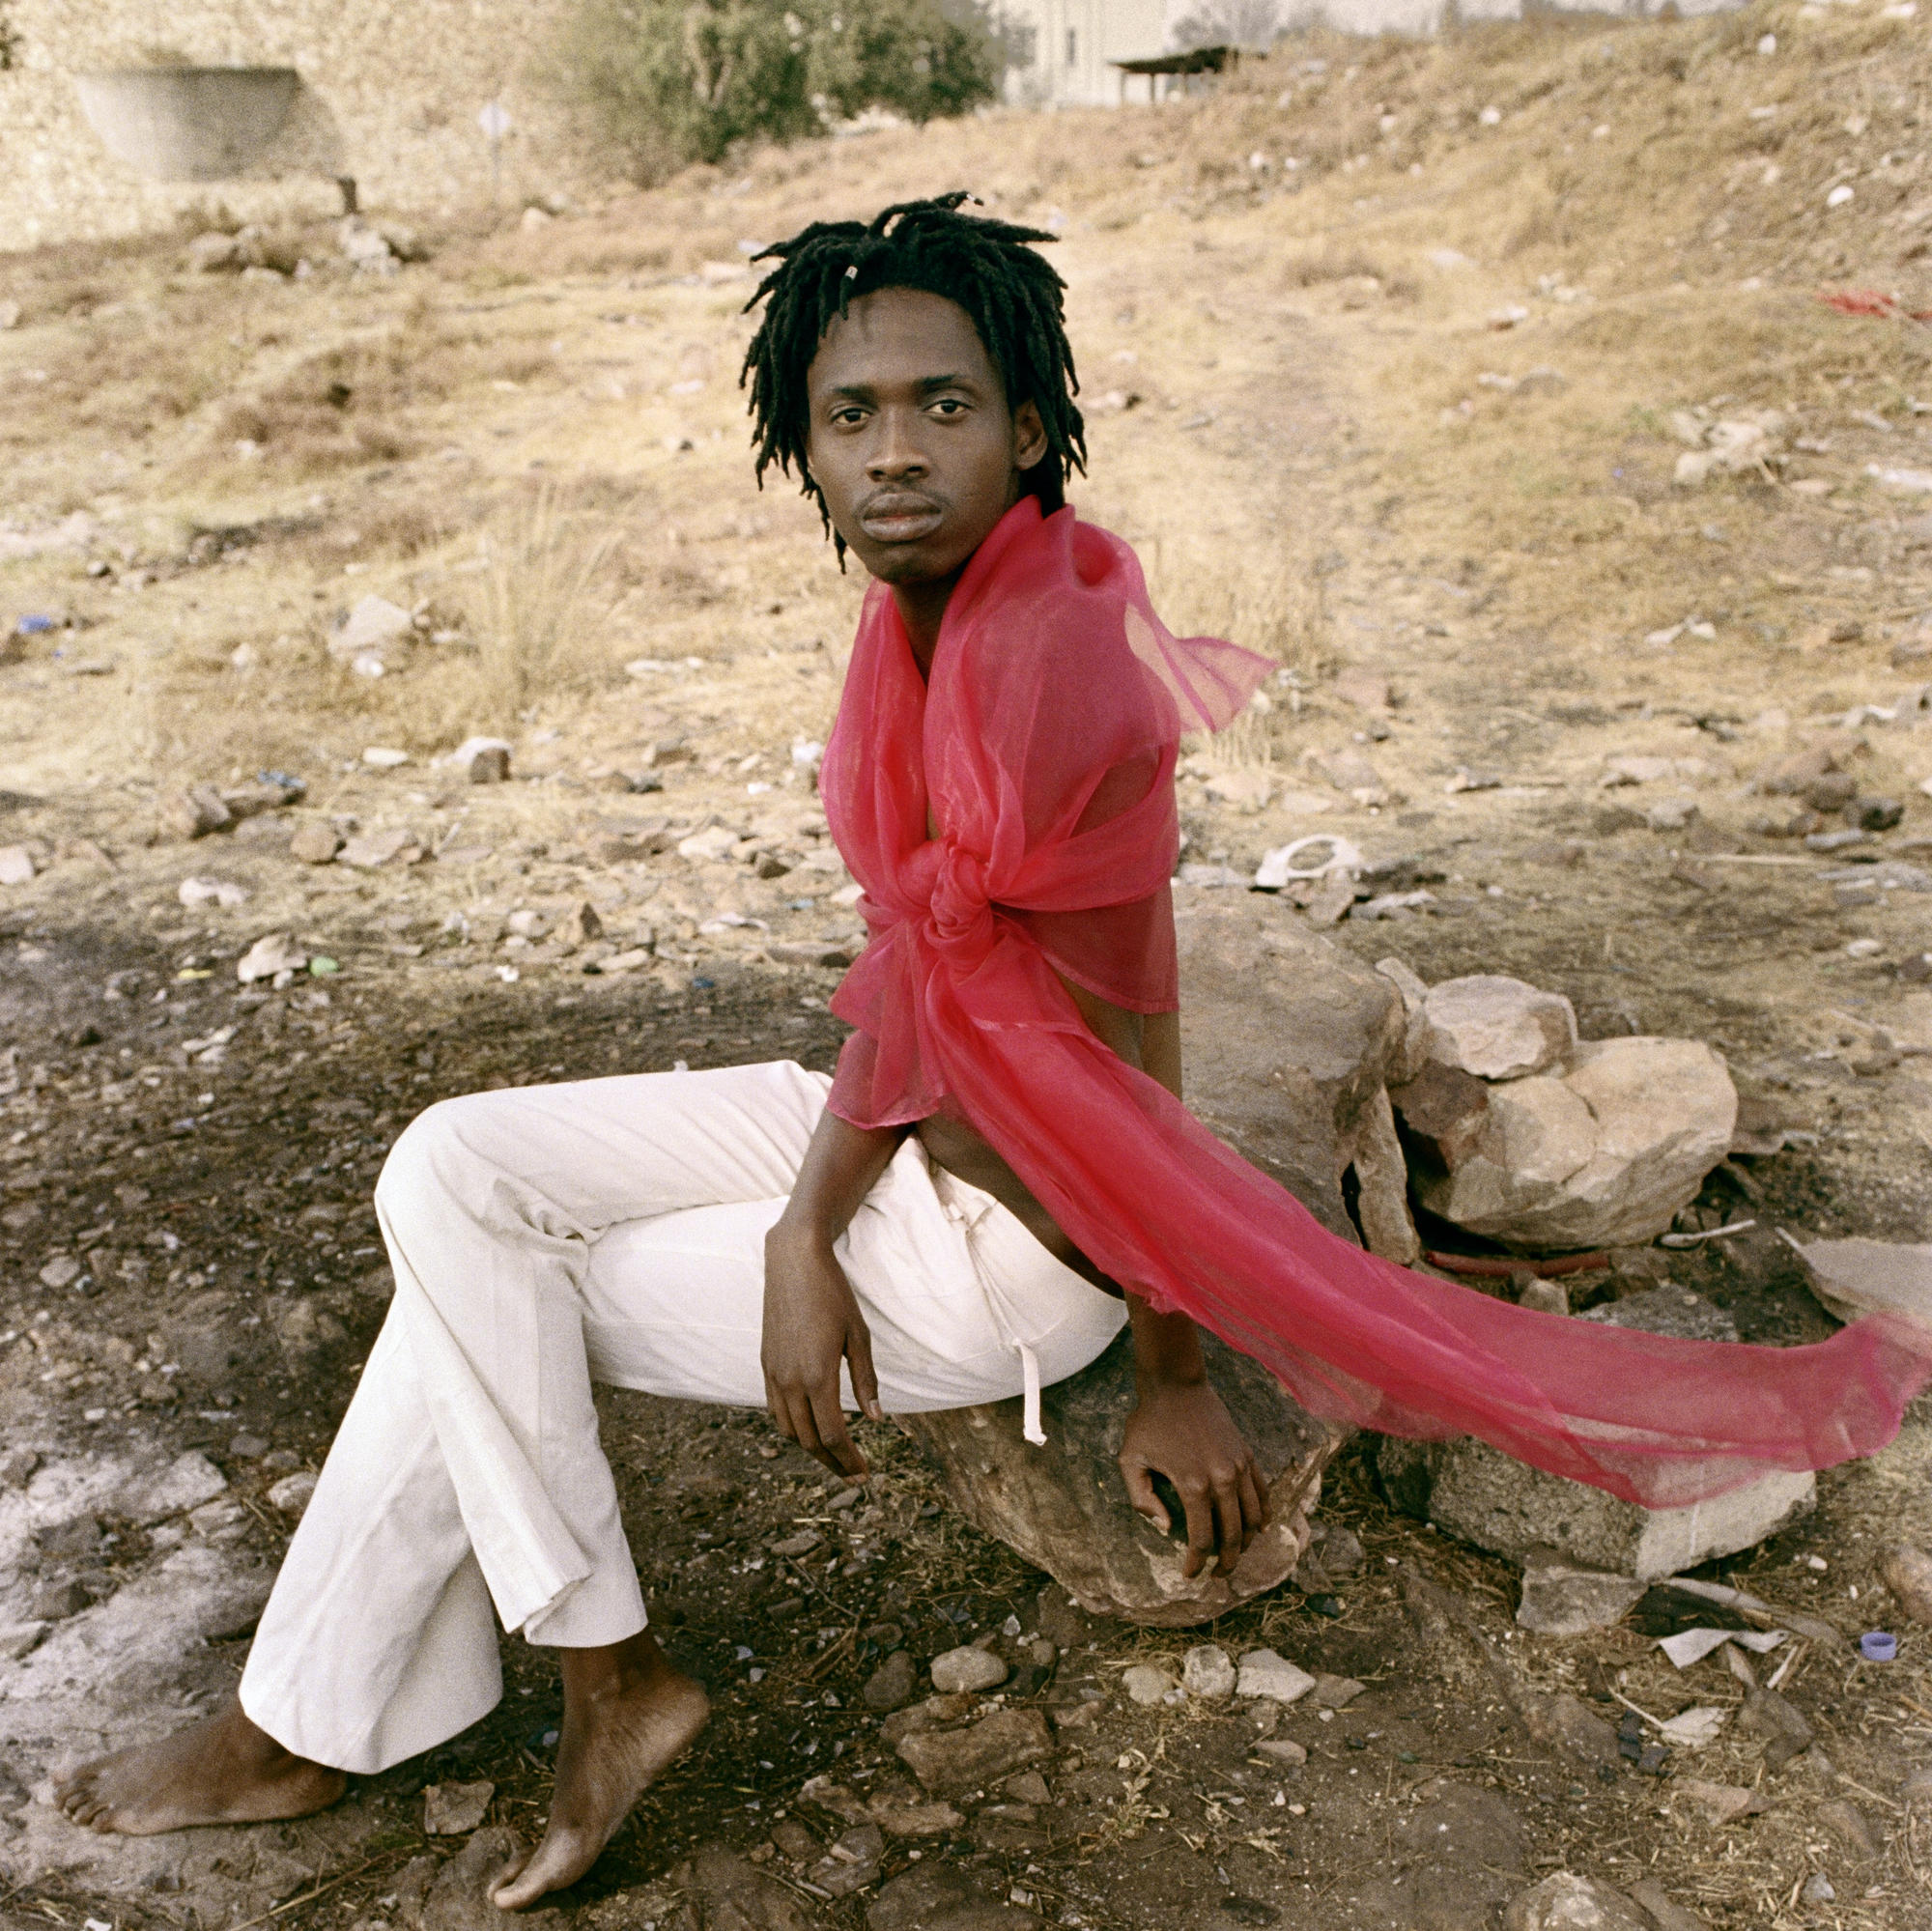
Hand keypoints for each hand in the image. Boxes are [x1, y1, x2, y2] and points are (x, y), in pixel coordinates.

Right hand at [762, 1223, 882, 1478]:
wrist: (793, 1262)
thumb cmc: (833, 1295)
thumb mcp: (859, 1335)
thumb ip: (866, 1380)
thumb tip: (876, 1419)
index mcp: (817, 1376)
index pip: (833, 1435)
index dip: (849, 1460)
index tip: (864, 1475)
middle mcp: (790, 1381)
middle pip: (811, 1440)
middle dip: (833, 1463)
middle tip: (854, 1475)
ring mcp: (773, 1374)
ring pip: (789, 1430)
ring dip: (812, 1448)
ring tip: (835, 1456)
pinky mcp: (766, 1364)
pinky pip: (776, 1410)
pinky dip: (793, 1428)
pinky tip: (811, 1428)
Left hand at [1118, 1377, 1267, 1578]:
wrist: (1175, 1384)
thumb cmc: (1149, 1422)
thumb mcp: (1130, 1460)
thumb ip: (1142, 1499)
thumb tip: (1166, 1527)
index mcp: (1193, 1485)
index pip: (1201, 1539)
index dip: (1196, 1563)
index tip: (1190, 1574)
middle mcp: (1223, 1479)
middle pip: (1233, 1536)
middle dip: (1226, 1563)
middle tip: (1218, 1577)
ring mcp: (1239, 1467)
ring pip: (1253, 1518)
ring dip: (1246, 1543)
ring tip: (1234, 1556)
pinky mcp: (1247, 1455)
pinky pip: (1263, 1493)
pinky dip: (1263, 1514)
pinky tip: (1258, 1528)